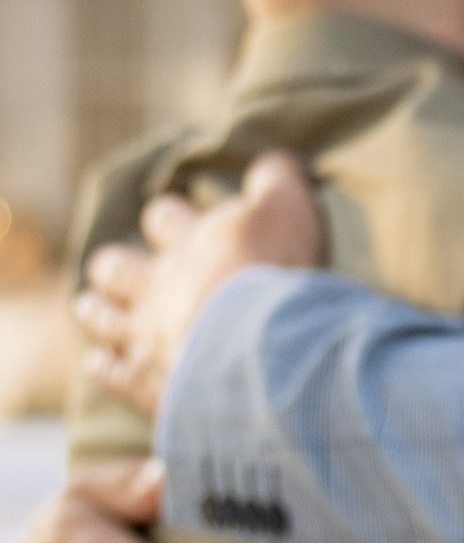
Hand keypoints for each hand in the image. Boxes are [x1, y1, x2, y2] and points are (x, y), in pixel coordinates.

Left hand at [76, 152, 324, 417]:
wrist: (262, 354)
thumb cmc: (277, 277)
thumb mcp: (290, 211)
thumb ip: (278, 181)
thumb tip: (273, 160)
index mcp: (190, 242)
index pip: (164, 217)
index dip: (168, 219)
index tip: (176, 223)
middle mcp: (158, 286)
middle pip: (114, 266)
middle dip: (116, 267)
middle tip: (122, 271)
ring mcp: (145, 336)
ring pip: (100, 316)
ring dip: (97, 311)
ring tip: (94, 307)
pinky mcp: (143, 383)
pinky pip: (107, 372)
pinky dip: (102, 366)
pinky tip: (100, 363)